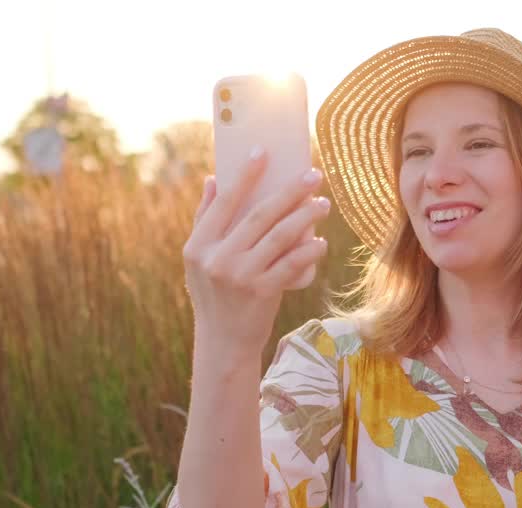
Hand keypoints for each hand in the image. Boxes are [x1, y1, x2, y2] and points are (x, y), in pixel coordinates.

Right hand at [182, 151, 330, 352]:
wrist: (224, 342)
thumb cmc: (215, 294)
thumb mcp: (198, 260)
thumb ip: (205, 220)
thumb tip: (213, 179)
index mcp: (198, 245)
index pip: (225, 202)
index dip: (245, 175)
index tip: (263, 151)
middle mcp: (217, 258)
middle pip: (259, 215)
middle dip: (289, 192)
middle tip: (313, 175)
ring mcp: (240, 276)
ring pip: (279, 237)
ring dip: (305, 217)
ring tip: (322, 204)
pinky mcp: (261, 293)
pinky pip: (291, 265)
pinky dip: (309, 252)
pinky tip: (321, 242)